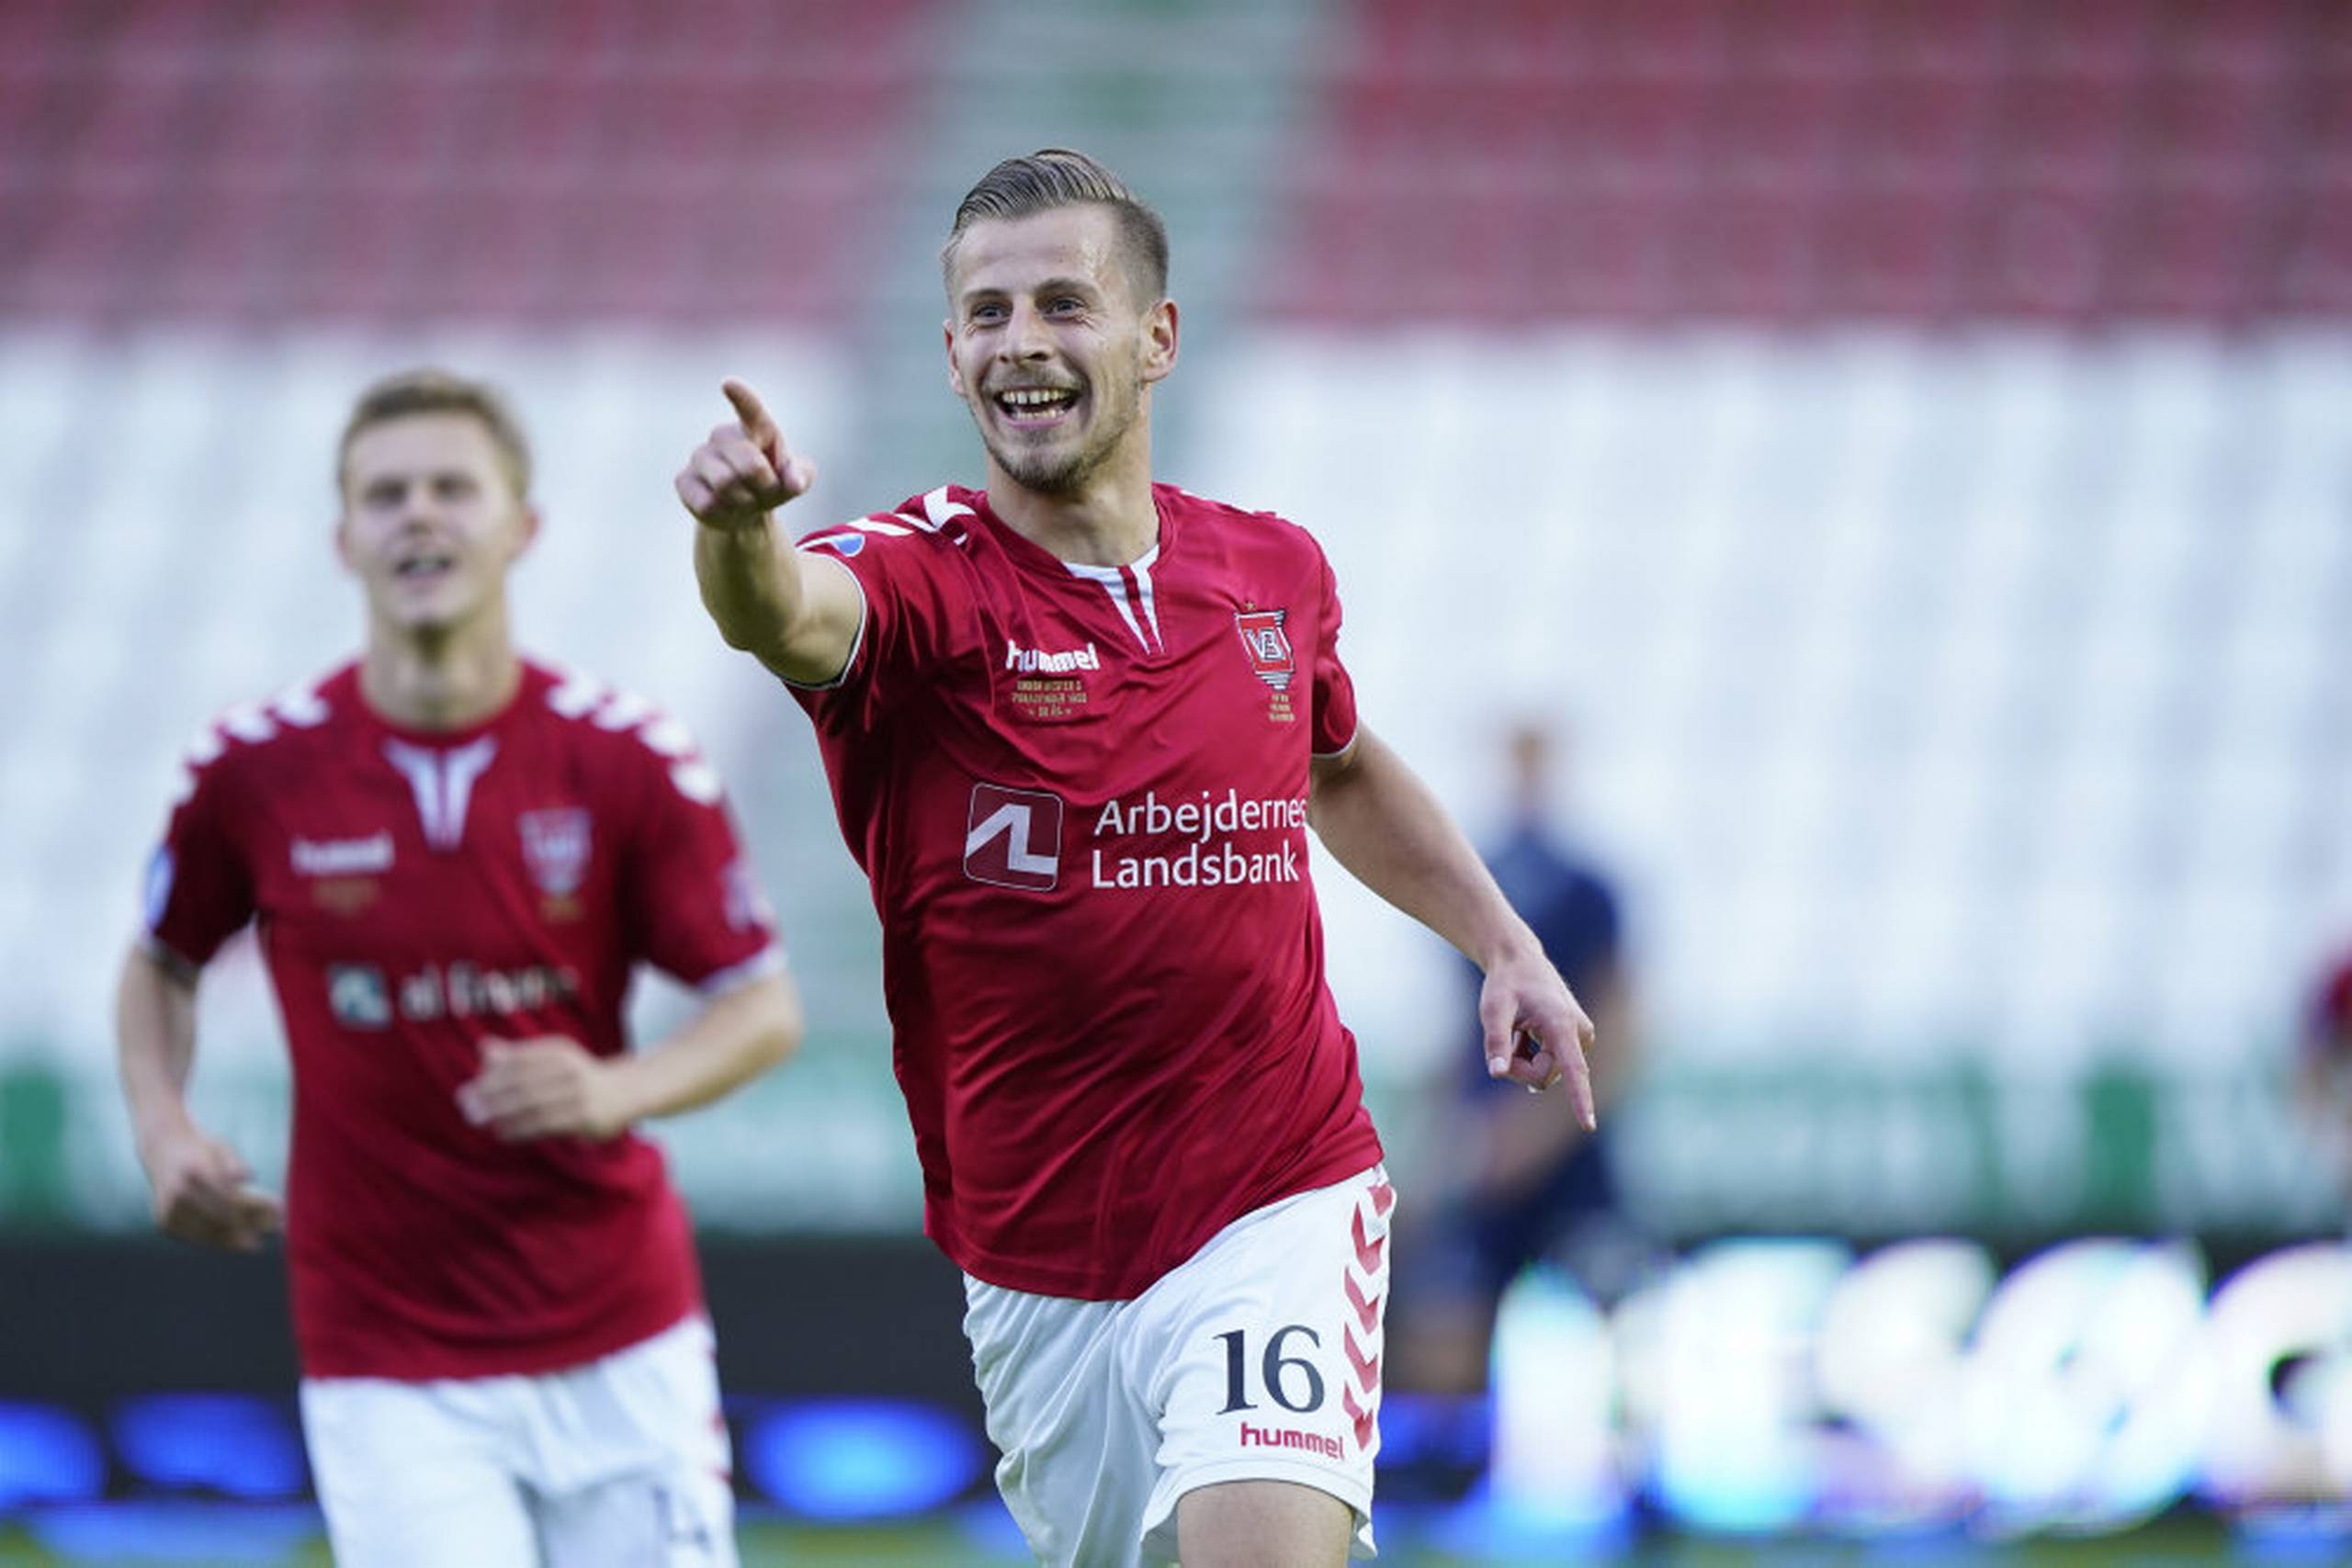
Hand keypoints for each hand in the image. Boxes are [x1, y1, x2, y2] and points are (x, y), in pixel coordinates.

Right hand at [138, 1118, 281, 1250]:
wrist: (163, 1148)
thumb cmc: (201, 1149)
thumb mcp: (221, 1147)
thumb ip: (235, 1164)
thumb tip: (249, 1178)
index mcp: (195, 1171)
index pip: (229, 1197)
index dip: (253, 1209)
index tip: (276, 1215)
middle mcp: (178, 1193)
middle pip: (219, 1218)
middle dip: (246, 1229)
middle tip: (269, 1235)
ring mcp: (168, 1210)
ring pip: (206, 1232)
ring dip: (232, 1240)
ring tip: (253, 1245)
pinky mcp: (164, 1222)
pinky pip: (194, 1237)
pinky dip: (214, 1240)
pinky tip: (231, 1243)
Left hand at [456, 1037, 630, 1141]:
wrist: (627, 1091)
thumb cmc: (579, 1076)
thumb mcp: (551, 1059)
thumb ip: (517, 1055)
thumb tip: (482, 1047)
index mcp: (558, 1051)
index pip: (518, 1062)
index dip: (490, 1077)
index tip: (468, 1089)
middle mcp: (569, 1068)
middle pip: (523, 1081)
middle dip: (491, 1095)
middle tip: (466, 1108)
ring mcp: (579, 1093)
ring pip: (533, 1103)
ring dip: (502, 1113)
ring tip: (479, 1121)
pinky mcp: (586, 1116)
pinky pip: (546, 1123)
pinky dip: (521, 1128)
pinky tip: (503, 1133)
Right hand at [675, 380, 817, 530]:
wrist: (745, 509)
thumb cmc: (771, 484)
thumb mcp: (795, 481)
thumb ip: (801, 476)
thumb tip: (793, 482)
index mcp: (754, 428)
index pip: (750, 409)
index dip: (741, 397)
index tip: (728, 384)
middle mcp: (723, 435)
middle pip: (749, 464)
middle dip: (765, 486)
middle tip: (767, 492)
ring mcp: (700, 456)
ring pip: (725, 484)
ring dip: (745, 501)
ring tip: (746, 499)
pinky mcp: (683, 480)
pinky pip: (707, 503)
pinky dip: (723, 513)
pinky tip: (724, 508)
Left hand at [1478, 949, 1598, 1131]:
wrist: (1520, 960)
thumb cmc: (1506, 983)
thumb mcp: (1493, 1010)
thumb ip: (1496, 1042)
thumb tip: (1497, 1073)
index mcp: (1562, 1024)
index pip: (1573, 1069)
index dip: (1580, 1099)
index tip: (1588, 1125)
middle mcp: (1580, 1033)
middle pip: (1544, 1076)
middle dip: (1519, 1067)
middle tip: (1507, 1036)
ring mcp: (1581, 1038)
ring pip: (1546, 1074)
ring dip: (1524, 1060)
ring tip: (1518, 1030)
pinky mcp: (1578, 1042)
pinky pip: (1550, 1067)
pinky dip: (1532, 1056)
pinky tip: (1526, 1033)